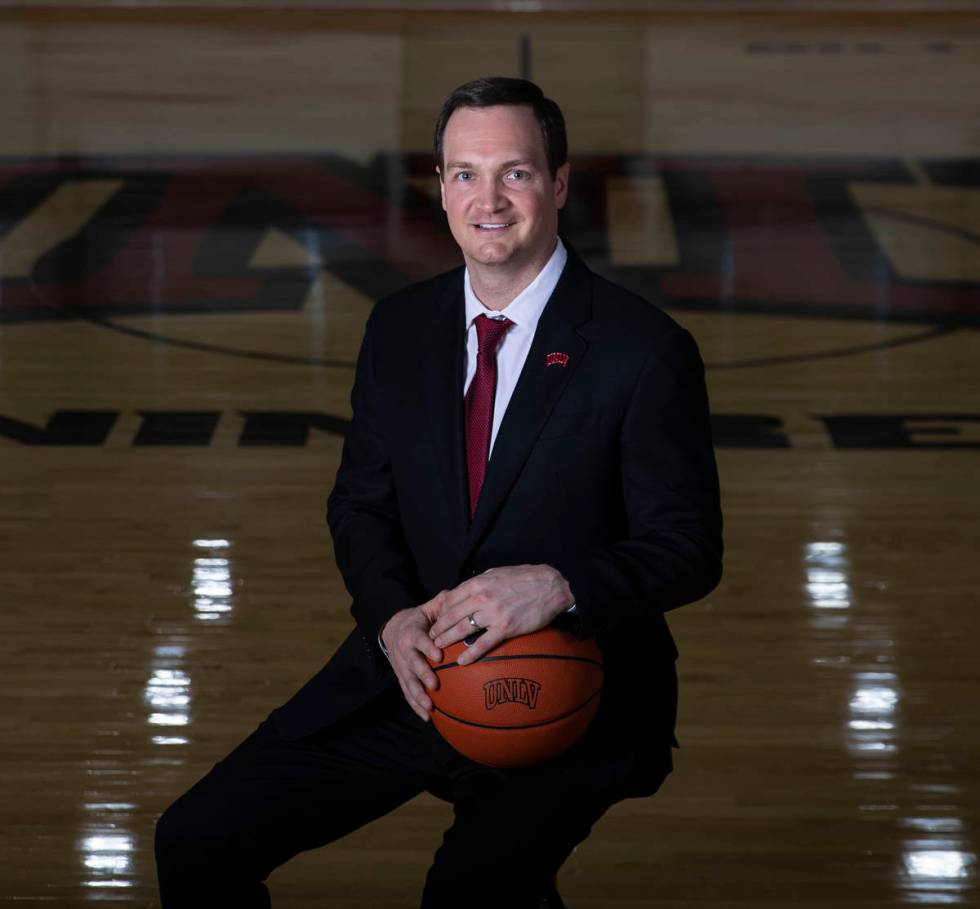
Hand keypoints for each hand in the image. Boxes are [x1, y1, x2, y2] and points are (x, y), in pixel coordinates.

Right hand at [381, 607, 441, 721]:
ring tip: (429, 708)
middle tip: (435, 684)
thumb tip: (457, 596)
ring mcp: (401, 667)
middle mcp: (404, 652)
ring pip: (408, 683)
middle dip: (423, 675)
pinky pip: (407, 694)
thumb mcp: (426, 609)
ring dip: (418, 696)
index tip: (439, 655)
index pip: (420, 640)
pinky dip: (415, 706)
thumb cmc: (417, 620)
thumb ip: (441, 603)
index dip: (428, 647)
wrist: (392, 630)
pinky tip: (427, 718)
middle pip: (413, 665)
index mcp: (412, 633)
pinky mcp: (401, 678)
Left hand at [423, 565, 573, 664]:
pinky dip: (470, 653)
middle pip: (452, 616)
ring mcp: (493, 614)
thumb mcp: (497, 573)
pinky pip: (483, 643)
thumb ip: (480, 581)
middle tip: (430, 638)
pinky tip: (461, 661)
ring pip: (463, 629)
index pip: (451, 599)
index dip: (440, 611)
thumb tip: (466, 590)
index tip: (435, 620)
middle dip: (438, 628)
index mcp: (479, 583)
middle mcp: (482, 598)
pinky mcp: (506, 628)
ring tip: (438, 648)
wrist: (551, 586)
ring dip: (447, 640)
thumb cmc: (524, 578)